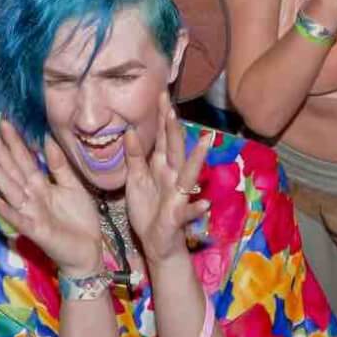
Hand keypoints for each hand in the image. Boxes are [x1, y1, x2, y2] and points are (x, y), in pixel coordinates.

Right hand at [0, 118, 104, 273]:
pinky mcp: (37, 231)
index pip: (24, 159)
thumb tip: (47, 140)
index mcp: (40, 185)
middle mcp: (31, 197)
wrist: (89, 250)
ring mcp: (31, 213)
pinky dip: (7, 210)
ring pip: (11, 189)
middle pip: (13, 170)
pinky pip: (20, 219)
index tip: (3, 122)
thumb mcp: (73, 186)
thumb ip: (59, 166)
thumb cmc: (79, 220)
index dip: (14, 141)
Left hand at [124, 105, 213, 264]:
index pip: (162, 137)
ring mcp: (177, 195)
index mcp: (161, 166)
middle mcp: (172, 176)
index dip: (162, 117)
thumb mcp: (135, 179)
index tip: (161, 94)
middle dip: (173, 129)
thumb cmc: (148, 209)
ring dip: (197, 158)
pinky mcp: (177, 216)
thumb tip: (129, 130)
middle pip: (174, 148)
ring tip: (206, 140)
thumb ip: (134, 156)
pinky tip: (205, 203)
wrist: (156, 242)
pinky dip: (197, 207)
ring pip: (188, 173)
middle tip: (172, 108)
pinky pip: (188, 210)